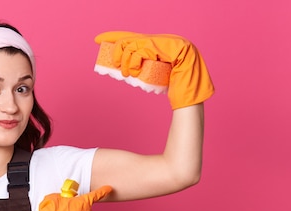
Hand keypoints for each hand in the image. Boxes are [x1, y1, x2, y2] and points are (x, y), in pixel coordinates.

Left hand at [94, 31, 213, 108]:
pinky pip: (143, 49)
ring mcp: (167, 42)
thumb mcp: (153, 77)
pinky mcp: (170, 47)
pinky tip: (133, 71)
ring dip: (125, 59)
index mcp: (158, 44)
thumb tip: (123, 74)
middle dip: (117, 50)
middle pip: (130, 38)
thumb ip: (142, 72)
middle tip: (115, 65)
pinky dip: (134, 60)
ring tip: (126, 74)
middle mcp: (162, 39)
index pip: (132, 36)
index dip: (114, 36)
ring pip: (134, 44)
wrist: (193, 94)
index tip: (98, 40)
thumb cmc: (174, 89)